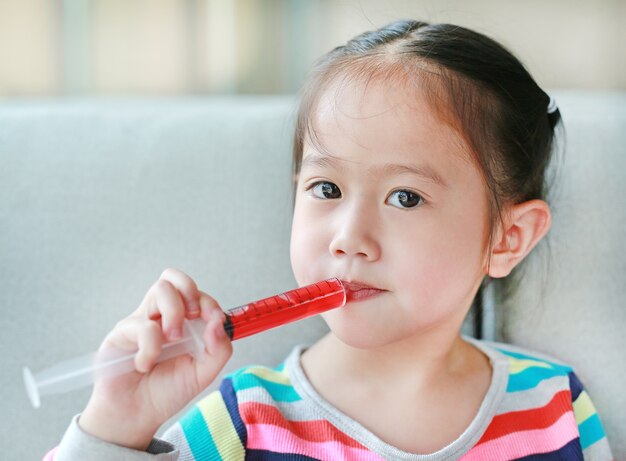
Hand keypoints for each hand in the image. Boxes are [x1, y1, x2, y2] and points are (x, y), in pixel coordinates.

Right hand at [79, 268, 232, 449]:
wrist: (137, 416)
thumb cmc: (168, 390)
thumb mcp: (203, 373)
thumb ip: (219, 349)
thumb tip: (218, 323)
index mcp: (184, 321)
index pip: (196, 294)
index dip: (209, 301)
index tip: (215, 318)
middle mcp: (162, 315)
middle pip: (173, 278)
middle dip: (190, 291)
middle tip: (193, 316)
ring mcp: (142, 320)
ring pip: (160, 289)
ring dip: (174, 313)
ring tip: (173, 340)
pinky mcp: (122, 332)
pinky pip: (142, 325)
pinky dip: (150, 347)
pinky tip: (146, 365)